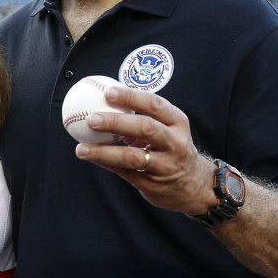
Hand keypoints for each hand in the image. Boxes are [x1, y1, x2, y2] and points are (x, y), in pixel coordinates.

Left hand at [71, 85, 214, 215]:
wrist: (196, 186)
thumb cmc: (173, 149)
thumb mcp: (170, 129)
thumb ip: (145, 116)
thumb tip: (106, 100)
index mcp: (177, 122)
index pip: (154, 104)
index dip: (131, 97)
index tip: (108, 92)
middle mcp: (174, 143)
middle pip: (145, 128)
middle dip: (116, 122)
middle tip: (91, 119)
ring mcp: (165, 165)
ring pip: (132, 156)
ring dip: (103, 151)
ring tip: (81, 148)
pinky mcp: (153, 184)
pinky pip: (125, 172)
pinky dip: (106, 163)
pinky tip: (90, 157)